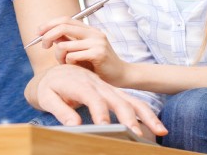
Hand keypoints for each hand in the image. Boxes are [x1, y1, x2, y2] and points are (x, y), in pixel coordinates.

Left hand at [34, 64, 166, 136]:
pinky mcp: (112, 92)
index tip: (104, 126)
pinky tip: (155, 126)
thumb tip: (75, 125)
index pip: (93, 98)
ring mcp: (107, 88)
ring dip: (146, 115)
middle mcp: (97, 84)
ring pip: (131, 100)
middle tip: (135, 133)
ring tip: (160, 131)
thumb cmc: (49, 87)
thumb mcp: (46, 97)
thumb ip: (60, 110)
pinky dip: (145, 113)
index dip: (99, 112)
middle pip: (117, 99)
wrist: (53, 72)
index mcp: (79, 83)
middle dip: (128, 116)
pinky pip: (132, 101)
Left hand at [38, 17, 128, 85]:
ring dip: (58, 56)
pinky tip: (75, 68)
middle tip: (43, 46)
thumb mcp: (81, 51)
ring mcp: (97, 42)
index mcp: (89, 30)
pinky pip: (72, 56)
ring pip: (65, 44)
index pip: (65, 19)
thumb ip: (68, 42)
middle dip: (48, 35)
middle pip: (63, 26)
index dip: (49, 24)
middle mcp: (94, 33)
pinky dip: (68, 63)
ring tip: (64, 64)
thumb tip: (50, 35)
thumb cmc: (99, 66)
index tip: (38, 32)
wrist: (122, 76)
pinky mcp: (99, 53)